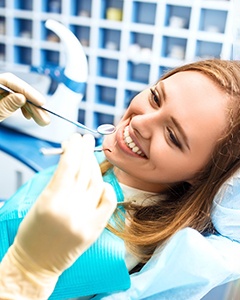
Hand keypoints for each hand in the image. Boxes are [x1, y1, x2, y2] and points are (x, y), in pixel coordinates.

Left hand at [0, 72, 49, 124]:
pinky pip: (16, 101)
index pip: (11, 81)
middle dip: (33, 105)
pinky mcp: (2, 99)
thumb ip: (7, 104)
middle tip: (45, 117)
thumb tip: (22, 97)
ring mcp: (0, 92)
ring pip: (20, 97)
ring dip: (32, 109)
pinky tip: (29, 116)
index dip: (28, 92)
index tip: (41, 102)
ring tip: (42, 120)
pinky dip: (24, 109)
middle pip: (18, 91)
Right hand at [15, 133, 116, 272]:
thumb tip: (73, 158)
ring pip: (96, 182)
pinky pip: (109, 201)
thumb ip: (59, 180)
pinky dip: (107, 188)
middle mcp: (71, 208)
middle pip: (83, 170)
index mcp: (52, 200)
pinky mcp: (95, 228)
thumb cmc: (33, 232)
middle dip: (85, 151)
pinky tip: (101, 181)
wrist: (37, 262)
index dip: (73, 148)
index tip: (75, 138)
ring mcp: (86, 219)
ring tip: (90, 155)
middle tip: (86, 139)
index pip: (68, 165)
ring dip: (94, 165)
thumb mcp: (40, 200)